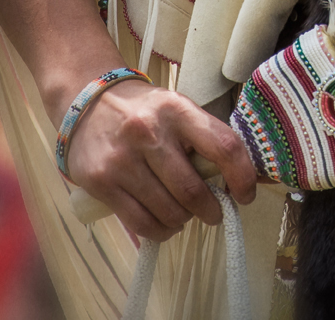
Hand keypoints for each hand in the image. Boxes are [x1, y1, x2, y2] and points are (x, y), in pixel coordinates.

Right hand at [62, 79, 256, 241]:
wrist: (88, 103)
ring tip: (187, 216)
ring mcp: (122, 160)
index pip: (224, 147)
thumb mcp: (178, 109)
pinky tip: (167, 225)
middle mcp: (149, 133)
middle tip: (215, 213)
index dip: (242, 176)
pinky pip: (139, 222)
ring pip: (167, 210)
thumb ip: (203, 137)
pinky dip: (160, 231)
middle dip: (211, 209)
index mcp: (178, 111)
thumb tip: (235, 177)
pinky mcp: (101, 183)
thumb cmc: (145, 111)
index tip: (246, 194)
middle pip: (192, 189)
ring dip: (185, 221)